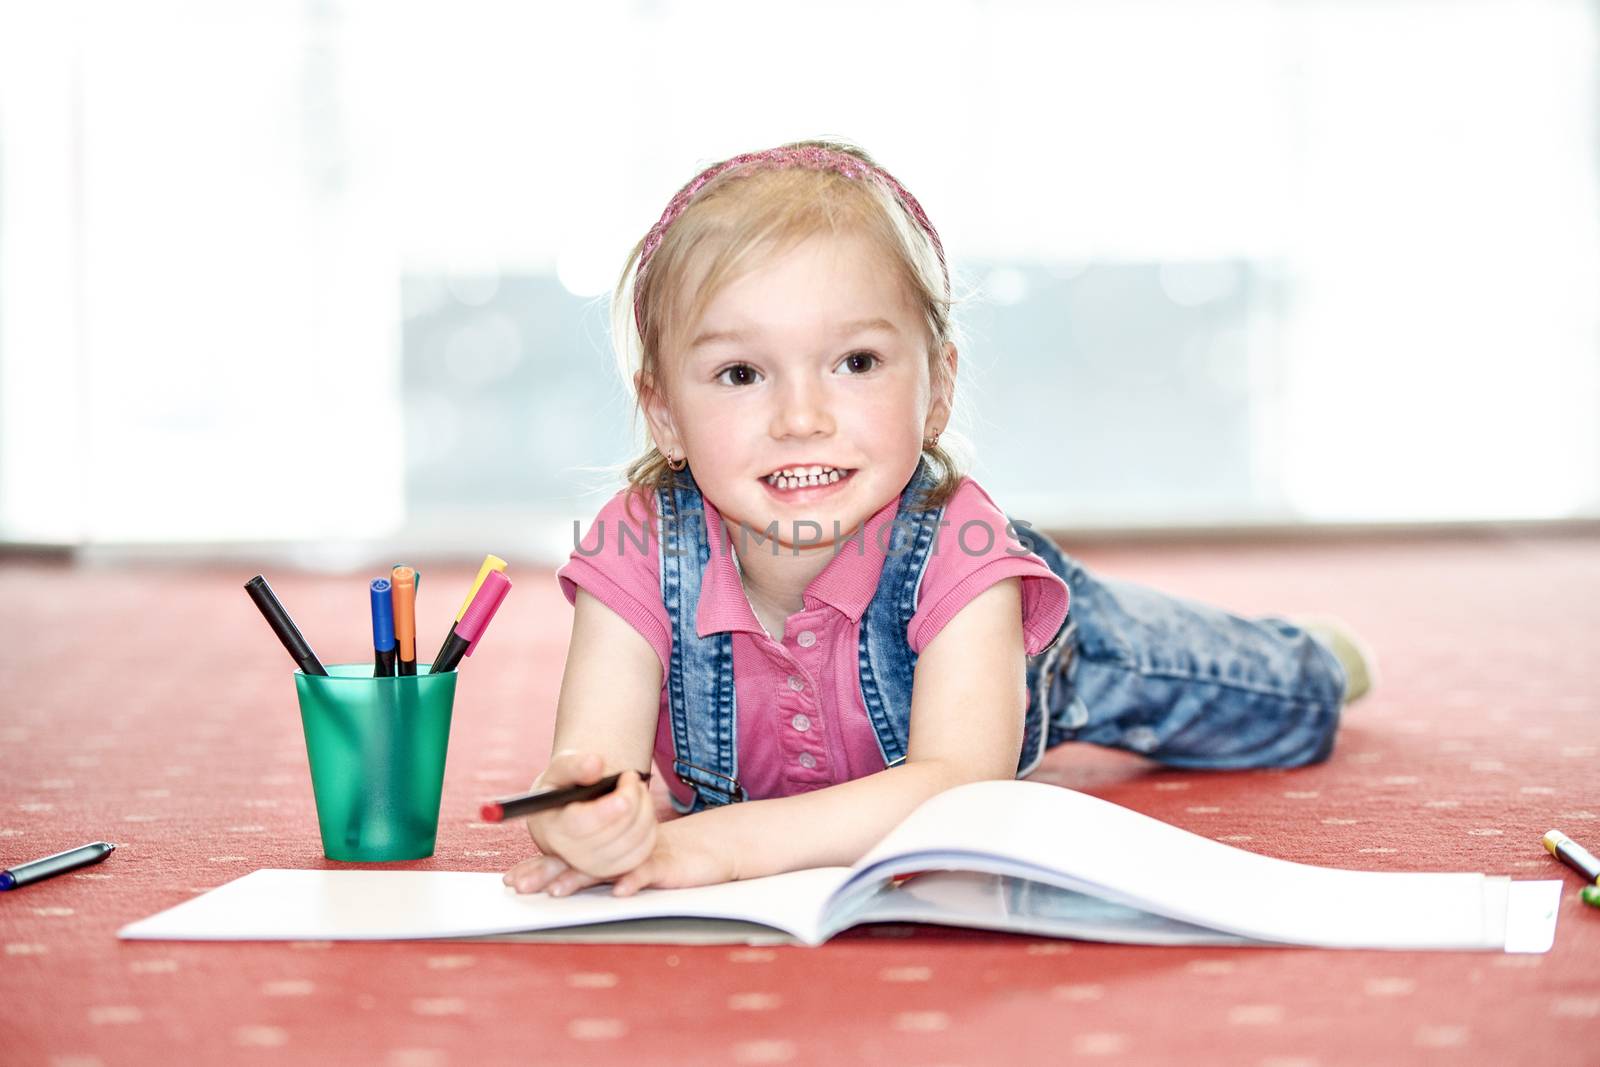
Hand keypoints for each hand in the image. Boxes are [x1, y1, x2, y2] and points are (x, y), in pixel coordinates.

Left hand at [505, 812, 738, 897]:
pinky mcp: (663, 865)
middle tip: (520, 885)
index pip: (562, 856)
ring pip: (605, 866)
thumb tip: (551, 883)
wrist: (702, 850)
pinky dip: (634, 880)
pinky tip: (621, 891)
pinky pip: (646, 871)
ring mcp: (636, 857)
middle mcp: (613, 852)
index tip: (510, 882)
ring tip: (558, 890)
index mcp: (600, 851)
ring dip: (581, 878)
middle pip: (574, 860)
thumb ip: (590, 872)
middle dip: (545, 872)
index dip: (536, 867)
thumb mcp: (621, 864)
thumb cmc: (655, 859)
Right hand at [506, 751, 655, 887]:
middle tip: (632, 776)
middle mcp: (571, 854)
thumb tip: (596, 764)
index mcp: (554, 828)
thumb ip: (574, 765)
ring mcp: (594, 866)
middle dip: (633, 799)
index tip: (625, 786)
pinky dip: (649, 827)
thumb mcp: (559, 771)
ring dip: (645, 810)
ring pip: (634, 841)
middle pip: (615, 832)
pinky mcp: (614, 870)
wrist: (563, 816)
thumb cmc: (562, 790)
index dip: (608, 809)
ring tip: (637, 789)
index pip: (583, 825)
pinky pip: (643, 851)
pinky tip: (642, 809)